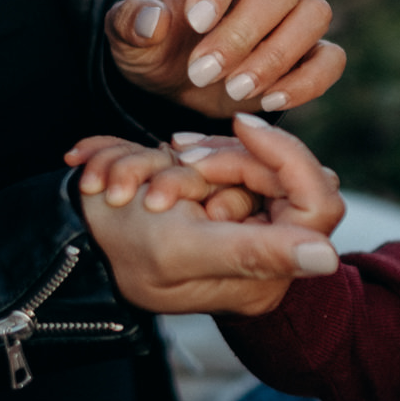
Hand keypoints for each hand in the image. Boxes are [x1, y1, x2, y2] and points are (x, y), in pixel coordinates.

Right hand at [75, 116, 347, 316]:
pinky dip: (192, 155)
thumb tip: (328, 259)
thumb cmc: (122, 251)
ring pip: (255, 164)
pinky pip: (227, 161)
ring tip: (155, 170)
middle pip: (286, 177)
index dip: (288, 157)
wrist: (71, 240)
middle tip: (181, 156)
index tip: (242, 124)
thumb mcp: (187, 248)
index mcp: (270, 276)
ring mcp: (247, 226)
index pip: (318, 203)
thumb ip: (258, 251)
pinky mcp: (223, 201)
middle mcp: (267, 253)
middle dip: (232, 157)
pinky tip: (154, 166)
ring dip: (203, 156)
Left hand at [105, 0, 344, 115]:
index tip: (194, 22)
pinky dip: (308, 82)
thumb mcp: (124, 36)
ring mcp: (292, 15)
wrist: (176, 80)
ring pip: (314, 14)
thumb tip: (154, 21)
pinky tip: (269, 101)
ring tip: (234, 92)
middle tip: (202, 73)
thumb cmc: (153, 46)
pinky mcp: (309, 54)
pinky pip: (331, 58)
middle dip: (243, 34)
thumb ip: (130, 23)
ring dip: (278, 57)